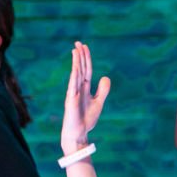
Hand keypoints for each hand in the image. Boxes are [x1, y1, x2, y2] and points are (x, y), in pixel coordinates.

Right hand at [62, 41, 111, 155]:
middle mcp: (78, 88)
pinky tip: (75, 66)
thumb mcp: (98, 103)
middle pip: (80, 69)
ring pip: (75, 74)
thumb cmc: (86, 120)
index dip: (86, 59)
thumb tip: (106, 77)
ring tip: (76, 50)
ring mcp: (73, 93)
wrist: (79, 133)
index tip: (85, 47)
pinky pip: (73, 84)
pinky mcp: (71, 99)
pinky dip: (74, 74)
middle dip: (80, 56)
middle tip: (78, 43)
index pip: (86, 70)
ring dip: (76, 62)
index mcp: (84, 89)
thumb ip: (103, 90)